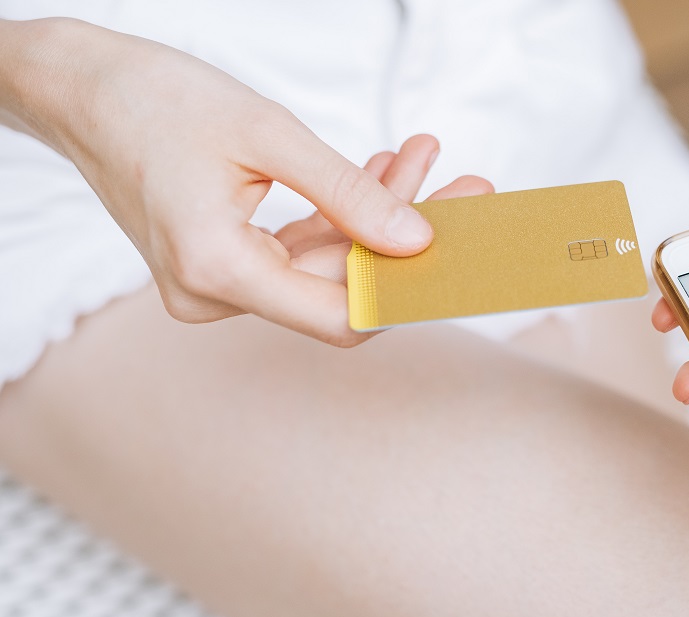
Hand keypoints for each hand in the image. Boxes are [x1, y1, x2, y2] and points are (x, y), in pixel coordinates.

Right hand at [4, 19, 490, 345]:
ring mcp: (216, 284)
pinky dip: (340, 214)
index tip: (464, 250)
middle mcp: (212, 294)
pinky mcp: (222, 263)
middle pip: (340, 286)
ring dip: (377, 214)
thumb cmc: (157, 100)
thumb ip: (349, 194)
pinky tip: (382, 171)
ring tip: (423, 159)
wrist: (82, 89)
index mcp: (217, 269)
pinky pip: (299, 248)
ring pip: (326, 264)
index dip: (408, 290)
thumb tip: (418, 242)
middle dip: (404, 234)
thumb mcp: (269, 134)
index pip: (342, 316)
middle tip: (467, 187)